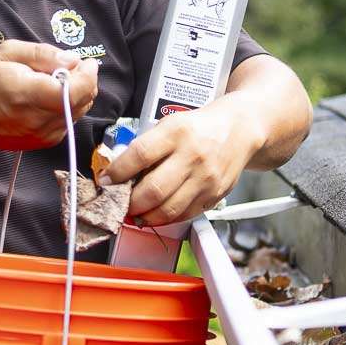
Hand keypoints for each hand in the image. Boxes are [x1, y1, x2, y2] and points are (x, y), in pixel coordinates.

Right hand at [0, 40, 97, 151]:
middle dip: (85, 80)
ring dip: (78, 93)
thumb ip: (42, 53)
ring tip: (56, 83)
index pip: (72, 91)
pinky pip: (71, 119)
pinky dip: (69, 106)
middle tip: (70, 68)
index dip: (87, 76)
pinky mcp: (48, 141)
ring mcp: (45, 133)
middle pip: (82, 100)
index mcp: (26, 93)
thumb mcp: (7, 53)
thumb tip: (72, 60)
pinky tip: (50, 98)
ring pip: (80, 110)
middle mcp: (38, 118)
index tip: (87, 62)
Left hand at [99, 97, 266, 225]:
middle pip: (153, 190)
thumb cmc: (199, 127)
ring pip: (168, 209)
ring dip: (145, 217)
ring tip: (135, 214)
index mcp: (177, 132)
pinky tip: (156, 215)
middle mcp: (193, 156)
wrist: (239, 129)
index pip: (140, 155)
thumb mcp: (170, 125)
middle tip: (120, 203)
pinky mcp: (215, 195)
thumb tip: (119, 175)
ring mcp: (206, 178)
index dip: (117, 172)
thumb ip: (147, 147)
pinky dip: (166, 219)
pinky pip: (185, 215)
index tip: (105, 181)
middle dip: (130, 203)